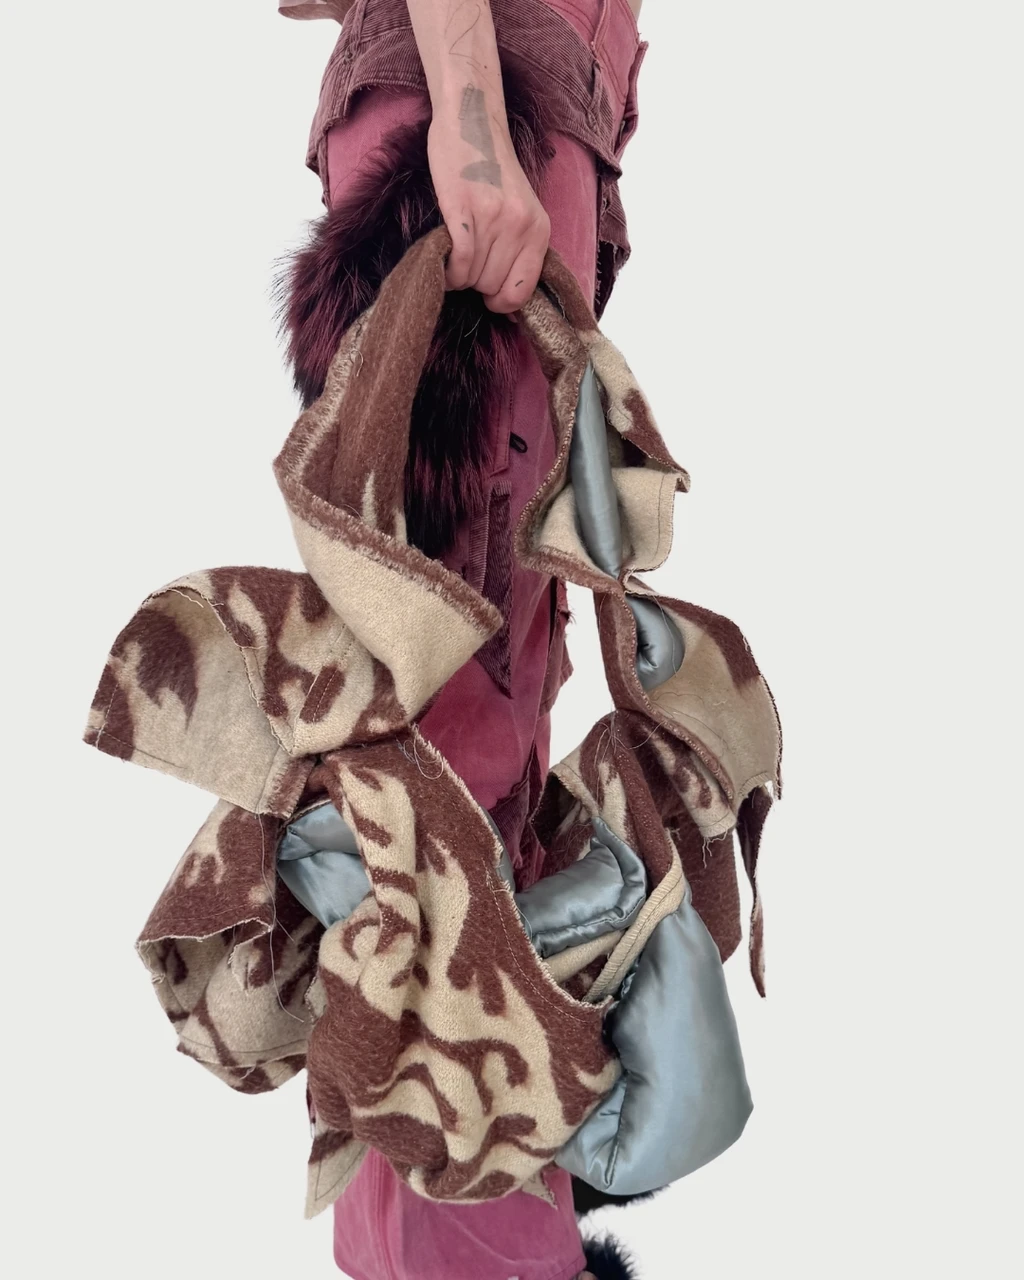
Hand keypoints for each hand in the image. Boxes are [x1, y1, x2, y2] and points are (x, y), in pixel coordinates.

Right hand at [427, 84, 549, 313]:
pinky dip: (448, 272)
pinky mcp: (464, 209)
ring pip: (474, 278)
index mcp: (540, 230)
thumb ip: (520, 249)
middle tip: (468, 263)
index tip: (487, 294)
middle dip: (476, 285)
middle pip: (493, 287)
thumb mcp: (521, 211)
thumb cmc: (492, 172)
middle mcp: (521, 226)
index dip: (501, 302)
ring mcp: (494, 218)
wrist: (472, 123)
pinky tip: (444, 261)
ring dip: (458, 276)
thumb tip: (508, 303)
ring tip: (455, 255)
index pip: (522, 292)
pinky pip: (459, 262)